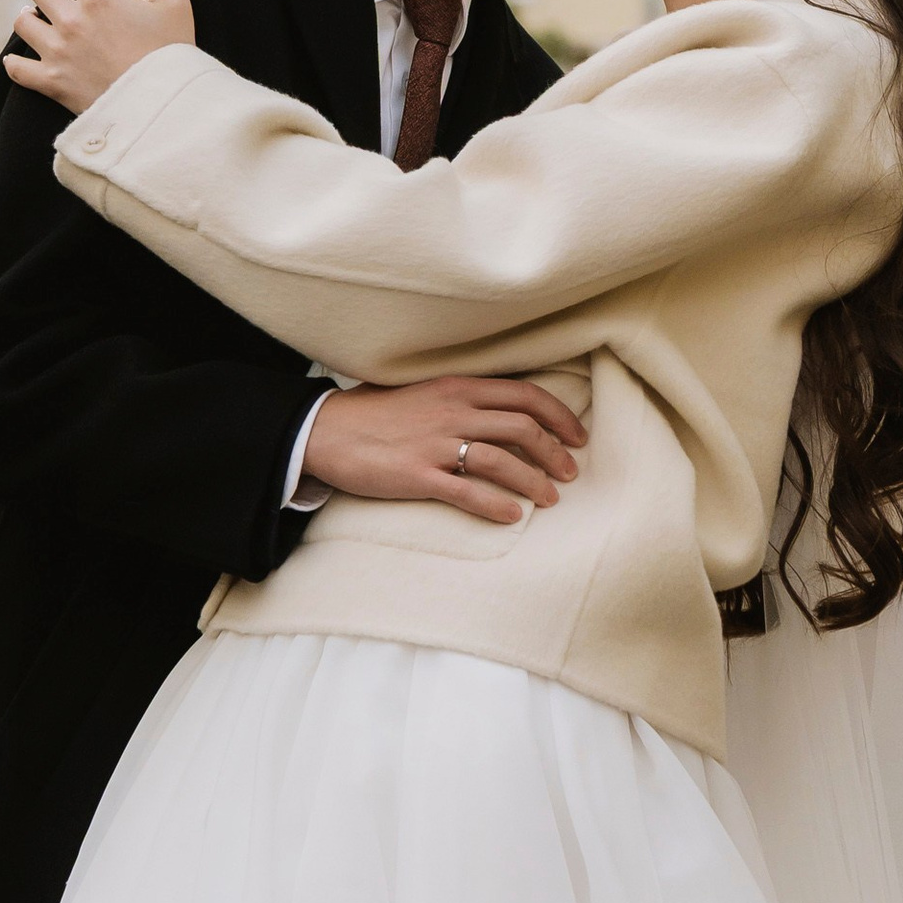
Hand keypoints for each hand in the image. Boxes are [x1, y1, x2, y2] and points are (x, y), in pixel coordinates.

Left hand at [5, 0, 196, 113]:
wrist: (164, 108)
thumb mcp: (176, 3)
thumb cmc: (173, 55)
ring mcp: (58, 53)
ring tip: (42, 22)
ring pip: (23, 23)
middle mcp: (73, 21)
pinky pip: (16, 69)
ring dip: (31, 19)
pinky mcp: (51, 83)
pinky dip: (17, 64)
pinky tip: (25, 60)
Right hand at [301, 374, 587, 525]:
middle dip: (554, 451)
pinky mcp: (418, 475)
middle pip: (522, 427)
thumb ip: (460, 397)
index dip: (558, 416)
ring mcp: (435, 444)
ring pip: (501, 459)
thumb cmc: (374, 412)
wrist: (325, 430)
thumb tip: (501, 410)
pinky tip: (513, 516)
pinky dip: (495, 504)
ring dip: (533, 480)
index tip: (577, 435)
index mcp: (456, 386)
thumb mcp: (422, 391)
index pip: (524, 394)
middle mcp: (452, 410)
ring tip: (550, 498)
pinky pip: (466, 491)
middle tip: (570, 472)